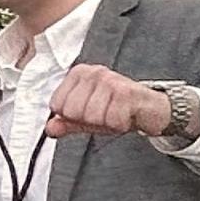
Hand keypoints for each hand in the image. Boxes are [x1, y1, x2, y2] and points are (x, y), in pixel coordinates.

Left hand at [48, 64, 168, 138]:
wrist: (149, 107)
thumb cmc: (117, 108)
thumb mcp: (86, 117)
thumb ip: (65, 122)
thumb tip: (50, 128)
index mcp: (78, 74)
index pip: (57, 105)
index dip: (71, 116)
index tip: (87, 111)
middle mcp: (93, 72)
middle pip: (73, 111)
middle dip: (89, 120)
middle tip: (104, 113)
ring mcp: (110, 80)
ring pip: (92, 117)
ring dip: (106, 122)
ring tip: (115, 113)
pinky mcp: (127, 91)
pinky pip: (112, 120)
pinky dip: (120, 124)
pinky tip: (126, 115)